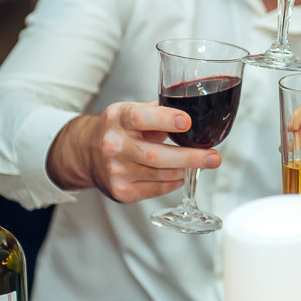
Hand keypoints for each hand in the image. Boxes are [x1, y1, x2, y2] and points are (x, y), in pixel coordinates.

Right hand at [46, 101, 220, 202]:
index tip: (187, 121)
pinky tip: (182, 174)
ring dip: (185, 170)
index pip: (140, 118)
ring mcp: (116, 171)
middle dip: (189, 157)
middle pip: (155, 155)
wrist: (86, 152)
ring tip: (202, 163)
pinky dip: (174, 182)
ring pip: (160, 174)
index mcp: (118, 118)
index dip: (165, 120)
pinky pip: (156, 189)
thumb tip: (197, 108)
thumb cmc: (119, 128)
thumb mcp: (132, 110)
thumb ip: (159, 109)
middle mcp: (114, 145)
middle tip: (213, 157)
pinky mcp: (121, 191)